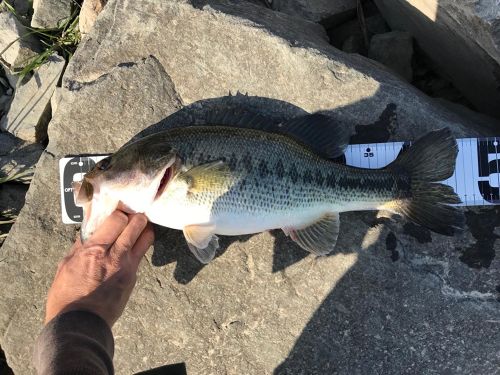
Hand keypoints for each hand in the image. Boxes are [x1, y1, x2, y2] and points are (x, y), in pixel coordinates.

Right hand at [45, 210, 153, 326]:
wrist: (81, 326)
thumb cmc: (67, 296)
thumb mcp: (66, 265)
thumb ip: (80, 244)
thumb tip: (89, 227)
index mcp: (95, 250)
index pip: (118, 219)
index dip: (120, 211)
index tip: (117, 210)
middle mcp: (116, 256)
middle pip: (138, 224)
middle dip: (137, 216)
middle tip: (131, 215)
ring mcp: (129, 268)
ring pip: (147, 238)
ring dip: (143, 230)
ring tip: (136, 229)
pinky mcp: (134, 278)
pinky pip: (141, 255)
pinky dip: (138, 248)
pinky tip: (130, 248)